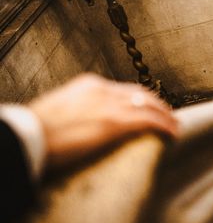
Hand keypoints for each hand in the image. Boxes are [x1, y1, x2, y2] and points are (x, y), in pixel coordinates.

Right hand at [28, 74, 177, 169]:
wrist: (26, 136)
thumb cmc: (35, 132)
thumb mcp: (58, 112)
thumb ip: (76, 112)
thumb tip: (83, 126)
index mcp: (88, 85)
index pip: (122, 90)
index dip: (139, 99)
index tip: (147, 108)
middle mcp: (103, 90)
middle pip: (140, 94)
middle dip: (157, 105)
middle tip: (168, 116)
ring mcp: (110, 104)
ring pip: (149, 105)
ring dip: (166, 116)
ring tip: (174, 126)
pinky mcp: (115, 122)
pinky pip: (149, 121)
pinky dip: (164, 126)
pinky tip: (172, 134)